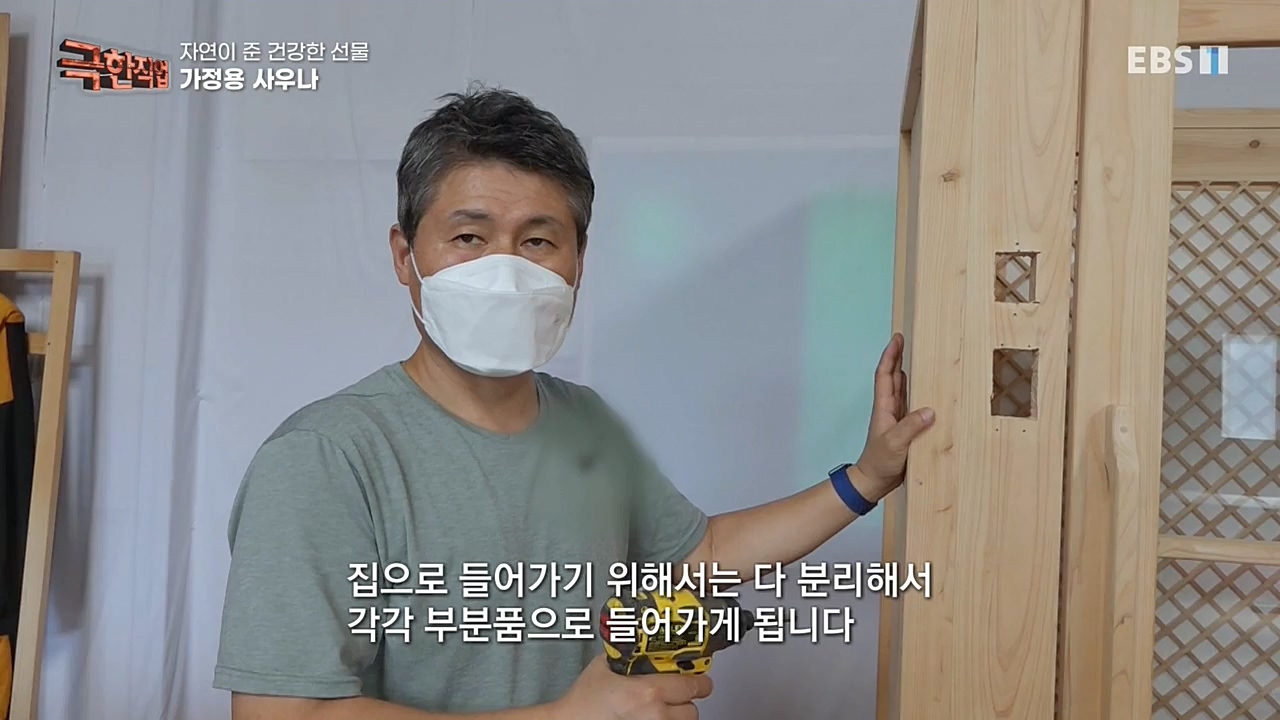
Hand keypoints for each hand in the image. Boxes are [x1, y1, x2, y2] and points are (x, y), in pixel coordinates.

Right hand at [552, 655, 712, 719]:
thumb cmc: (584, 700)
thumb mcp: (607, 666)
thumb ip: (630, 655)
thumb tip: (645, 645)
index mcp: (649, 692)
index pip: (693, 685)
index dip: (699, 680)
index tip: (700, 678)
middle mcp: (655, 715)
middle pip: (692, 710)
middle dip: (686, 700)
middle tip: (678, 693)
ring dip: (676, 715)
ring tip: (662, 707)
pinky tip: (652, 715)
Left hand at [853, 333, 934, 500]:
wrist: (873, 481)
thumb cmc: (879, 462)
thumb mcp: (895, 444)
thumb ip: (911, 427)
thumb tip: (930, 410)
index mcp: (884, 408)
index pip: (885, 375)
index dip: (890, 356)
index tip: (896, 339)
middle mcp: (889, 409)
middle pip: (893, 377)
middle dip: (898, 358)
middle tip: (905, 340)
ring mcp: (896, 418)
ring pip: (901, 389)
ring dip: (906, 372)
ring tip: (917, 357)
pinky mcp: (904, 428)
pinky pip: (911, 404)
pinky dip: (916, 393)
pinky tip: (925, 389)